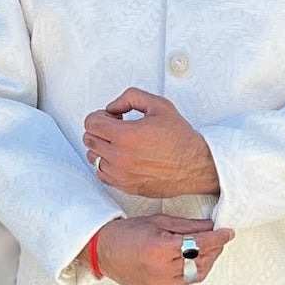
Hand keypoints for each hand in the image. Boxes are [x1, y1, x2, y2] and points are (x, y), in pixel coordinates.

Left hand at [83, 89, 219, 198]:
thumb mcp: (158, 105)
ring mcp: (121, 174)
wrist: (195, 165)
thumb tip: (113, 107)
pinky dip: (107, 165)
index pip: (91, 123)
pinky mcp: (126, 186)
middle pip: (89, 140)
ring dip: (102, 148)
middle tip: (116, 128)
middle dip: (100, 130)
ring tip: (120, 144)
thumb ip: (130, 98)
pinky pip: (102, 174)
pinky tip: (122, 158)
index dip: (100, 115)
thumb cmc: (180, 138)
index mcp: (125, 135)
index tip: (112, 117)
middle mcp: (120, 157)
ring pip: (93, 158)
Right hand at [94, 214, 232, 284]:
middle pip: (201, 261)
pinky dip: (190, 271)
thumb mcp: (158, 221)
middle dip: (214, 250)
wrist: (103, 251)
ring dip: (205, 262)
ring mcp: (159, 284)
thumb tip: (210, 226)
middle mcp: (161, 270)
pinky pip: (182, 282)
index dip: (218, 239)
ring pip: (195, 275)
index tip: (227, 233)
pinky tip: (190, 261)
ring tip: (207, 250)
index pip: (200, 244)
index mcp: (160, 249)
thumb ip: (187, 226)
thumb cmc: (127, 233)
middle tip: (219, 239)